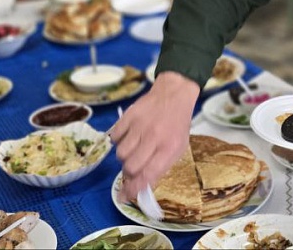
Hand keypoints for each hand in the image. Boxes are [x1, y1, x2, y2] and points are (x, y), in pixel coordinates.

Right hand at [110, 71, 199, 201]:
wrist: (173, 95)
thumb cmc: (177, 125)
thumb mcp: (178, 147)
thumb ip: (160, 166)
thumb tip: (139, 186)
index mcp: (170, 148)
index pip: (148, 174)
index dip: (134, 188)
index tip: (125, 196)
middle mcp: (154, 137)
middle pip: (130, 167)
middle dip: (129, 173)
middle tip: (132, 168)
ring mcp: (140, 126)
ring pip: (120, 154)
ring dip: (124, 157)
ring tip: (134, 149)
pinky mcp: (129, 116)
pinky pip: (114, 137)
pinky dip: (119, 141)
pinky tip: (128, 137)